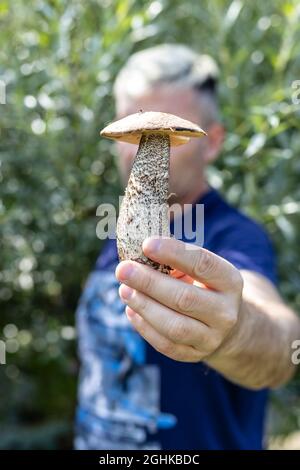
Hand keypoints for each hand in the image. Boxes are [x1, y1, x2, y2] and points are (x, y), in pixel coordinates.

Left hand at [115, 237, 243, 362]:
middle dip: (149, 282)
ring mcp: (212, 337)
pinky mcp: (195, 355)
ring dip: (144, 306)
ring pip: (174, 326)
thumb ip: (176, 261)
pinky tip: (131, 310)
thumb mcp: (201, 269)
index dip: (174, 253)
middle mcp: (225, 312)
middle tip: (123, 269)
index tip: (146, 244)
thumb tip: (139, 252)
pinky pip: (166, 344)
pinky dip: (144, 327)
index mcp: (230, 281)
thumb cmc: (203, 286)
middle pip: (185, 298)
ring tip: (124, 289)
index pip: (203, 264)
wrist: (226, 325)